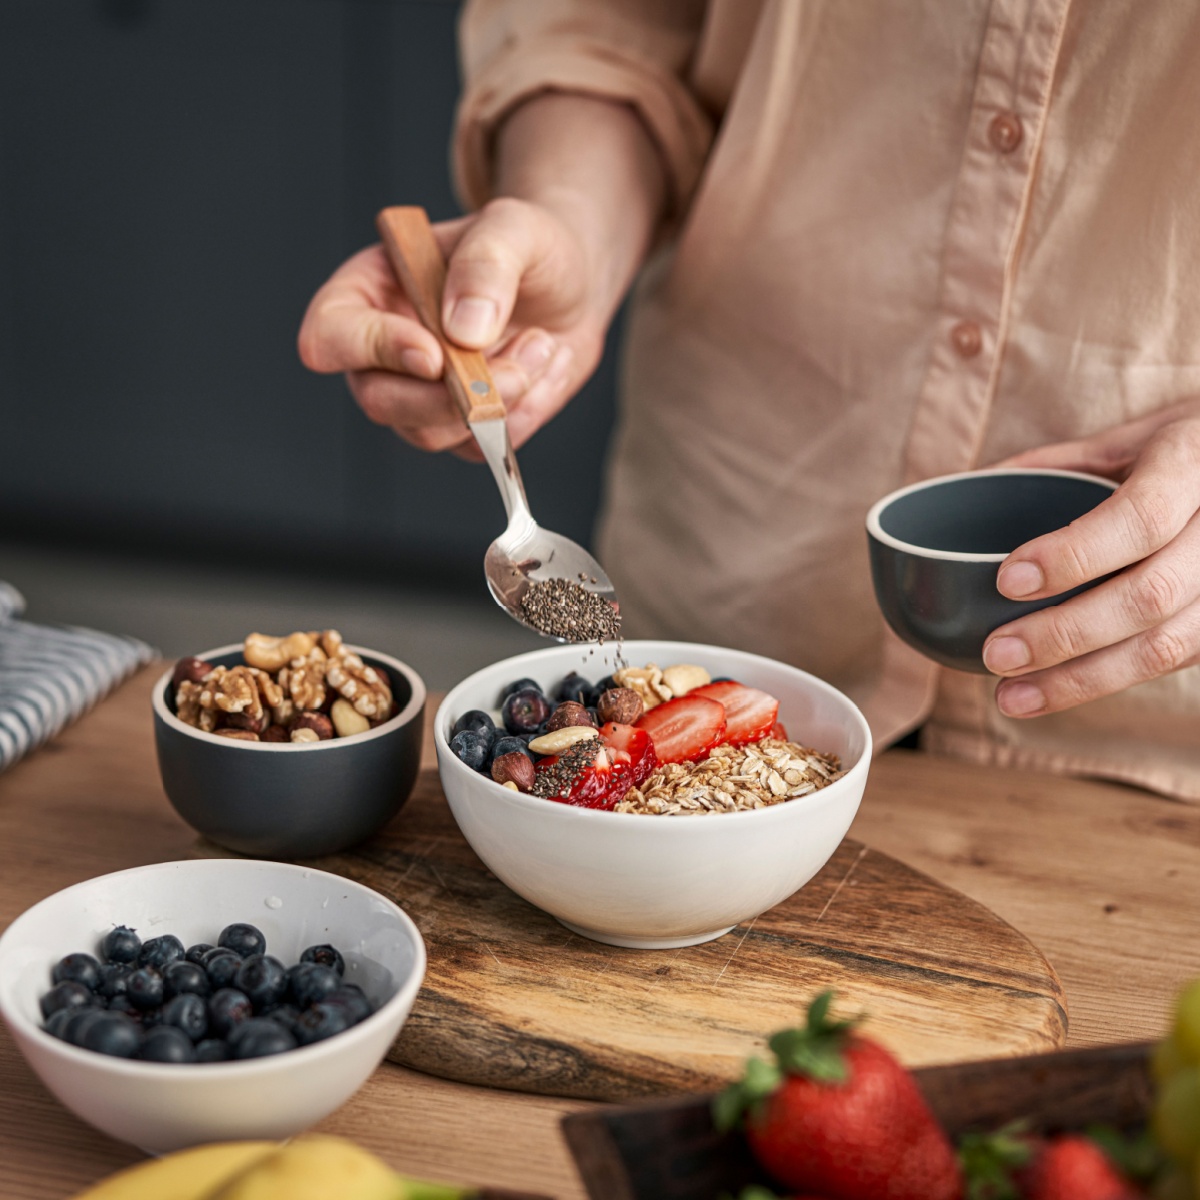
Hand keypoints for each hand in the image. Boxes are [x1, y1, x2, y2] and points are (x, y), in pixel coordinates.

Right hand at [297, 198, 606, 456]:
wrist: (570, 285)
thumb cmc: (527, 247)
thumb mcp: (514, 229)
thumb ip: (486, 265)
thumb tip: (463, 330)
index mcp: (369, 292)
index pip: (329, 336)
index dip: (373, 350)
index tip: (435, 354)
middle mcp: (382, 352)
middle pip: (379, 401)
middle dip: (449, 397)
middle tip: (514, 371)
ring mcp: (419, 396)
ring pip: (431, 432)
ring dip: (498, 402)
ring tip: (541, 344)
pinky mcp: (462, 427)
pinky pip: (479, 446)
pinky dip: (523, 414)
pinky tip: (544, 365)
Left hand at [982, 399, 1199, 715]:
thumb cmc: (1182, 448)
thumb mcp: (1129, 438)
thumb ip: (1059, 463)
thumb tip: (973, 489)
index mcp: (1194, 463)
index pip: (1142, 517)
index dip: (1075, 554)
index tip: (1008, 579)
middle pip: (1151, 594)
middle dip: (1065, 633)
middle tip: (997, 653)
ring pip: (1165, 645)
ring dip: (1080, 678)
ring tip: (1011, 695)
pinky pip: (1172, 661)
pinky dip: (1105, 680)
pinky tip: (1052, 691)